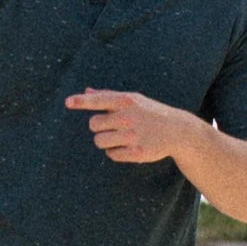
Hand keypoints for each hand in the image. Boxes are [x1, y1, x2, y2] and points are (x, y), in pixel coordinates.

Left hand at [66, 87, 203, 166]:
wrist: (179, 131)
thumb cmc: (150, 113)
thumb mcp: (133, 100)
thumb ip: (108, 96)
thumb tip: (86, 91)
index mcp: (127, 101)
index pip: (99, 100)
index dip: (82, 101)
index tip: (67, 102)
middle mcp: (129, 117)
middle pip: (93, 124)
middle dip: (100, 126)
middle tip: (116, 126)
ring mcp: (133, 136)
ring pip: (99, 141)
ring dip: (106, 141)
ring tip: (122, 137)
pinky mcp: (137, 152)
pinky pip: (111, 155)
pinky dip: (116, 152)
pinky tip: (129, 146)